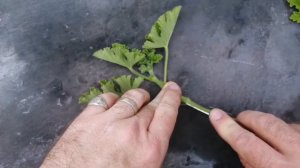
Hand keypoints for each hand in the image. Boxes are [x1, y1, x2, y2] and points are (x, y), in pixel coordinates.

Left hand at [41, 82, 180, 167]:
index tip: (173, 89)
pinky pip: (104, 99)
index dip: (172, 99)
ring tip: (140, 97)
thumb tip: (152, 137)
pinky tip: (113, 101)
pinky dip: (112, 99)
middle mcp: (132, 130)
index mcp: (149, 148)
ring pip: (129, 98)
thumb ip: (150, 149)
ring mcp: (109, 121)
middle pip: (150, 106)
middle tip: (163, 90)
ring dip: (137, 96)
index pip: (166, 115)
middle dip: (158, 97)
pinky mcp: (87, 118)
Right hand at [209, 109, 299, 167]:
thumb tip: (242, 148)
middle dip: (247, 118)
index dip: (228, 127)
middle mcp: (297, 151)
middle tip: (239, 120)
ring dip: (269, 126)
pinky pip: (296, 127)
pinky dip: (287, 131)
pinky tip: (288, 143)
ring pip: (282, 123)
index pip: (247, 142)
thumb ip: (252, 165)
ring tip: (266, 138)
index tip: (215, 115)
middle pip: (265, 123)